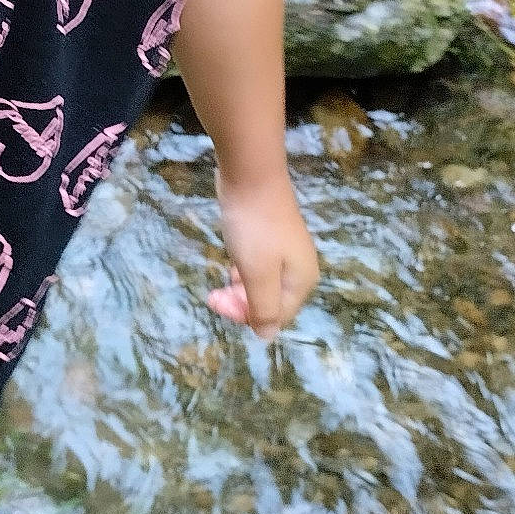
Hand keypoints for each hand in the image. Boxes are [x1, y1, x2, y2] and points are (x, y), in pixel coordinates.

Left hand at [207, 177, 318, 340]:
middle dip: (240, 304)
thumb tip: (267, 337)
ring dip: (238, 290)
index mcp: (301, 281)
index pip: (276, 317)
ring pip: (261, 285)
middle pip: (270, 303)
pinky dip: (242, 271)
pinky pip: (257, 266)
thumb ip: (263, 308)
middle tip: (213, 296)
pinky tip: (231, 263)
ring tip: (219, 283)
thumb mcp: (257, 274)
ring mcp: (286, 252)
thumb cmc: (255, 228)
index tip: (218, 301)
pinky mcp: (271, 237)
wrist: (251, 176)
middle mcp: (299, 269)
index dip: (245, 316)